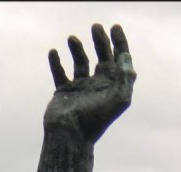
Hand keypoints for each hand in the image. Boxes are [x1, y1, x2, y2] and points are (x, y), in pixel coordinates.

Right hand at [44, 23, 134, 142]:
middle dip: (101, 41)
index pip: (119, 62)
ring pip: (81, 62)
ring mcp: (81, 88)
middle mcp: (98, 86)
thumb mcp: (117, 99)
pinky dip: (56, 62)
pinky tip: (54, 52)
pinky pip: (59, 73)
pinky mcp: (64, 92)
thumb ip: (125, 79)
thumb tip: (127, 58)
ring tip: (73, 39)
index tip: (115, 27)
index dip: (120, 44)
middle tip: (96, 27)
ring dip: (77, 49)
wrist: (71, 135)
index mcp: (112, 87)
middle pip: (102, 57)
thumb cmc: (96, 119)